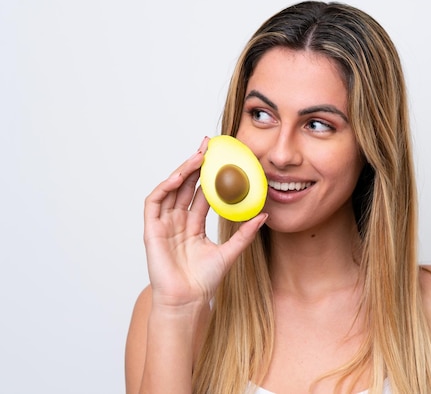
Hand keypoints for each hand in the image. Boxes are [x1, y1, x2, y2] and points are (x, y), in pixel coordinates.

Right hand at [142, 137, 266, 308]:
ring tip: (198, 156)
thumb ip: (245, 233)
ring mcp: (164, 224)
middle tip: (209, 145)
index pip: (201, 192)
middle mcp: (178, 221)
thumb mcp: (231, 252)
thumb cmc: (205, 281)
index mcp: (193, 225)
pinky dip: (165, 187)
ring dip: (182, 171)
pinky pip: (155, 202)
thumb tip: (264, 214)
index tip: (222, 158)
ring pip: (171, 189)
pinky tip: (178, 177)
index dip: (210, 175)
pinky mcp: (151, 230)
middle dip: (196, 164)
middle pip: (186, 185)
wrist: (188, 300)